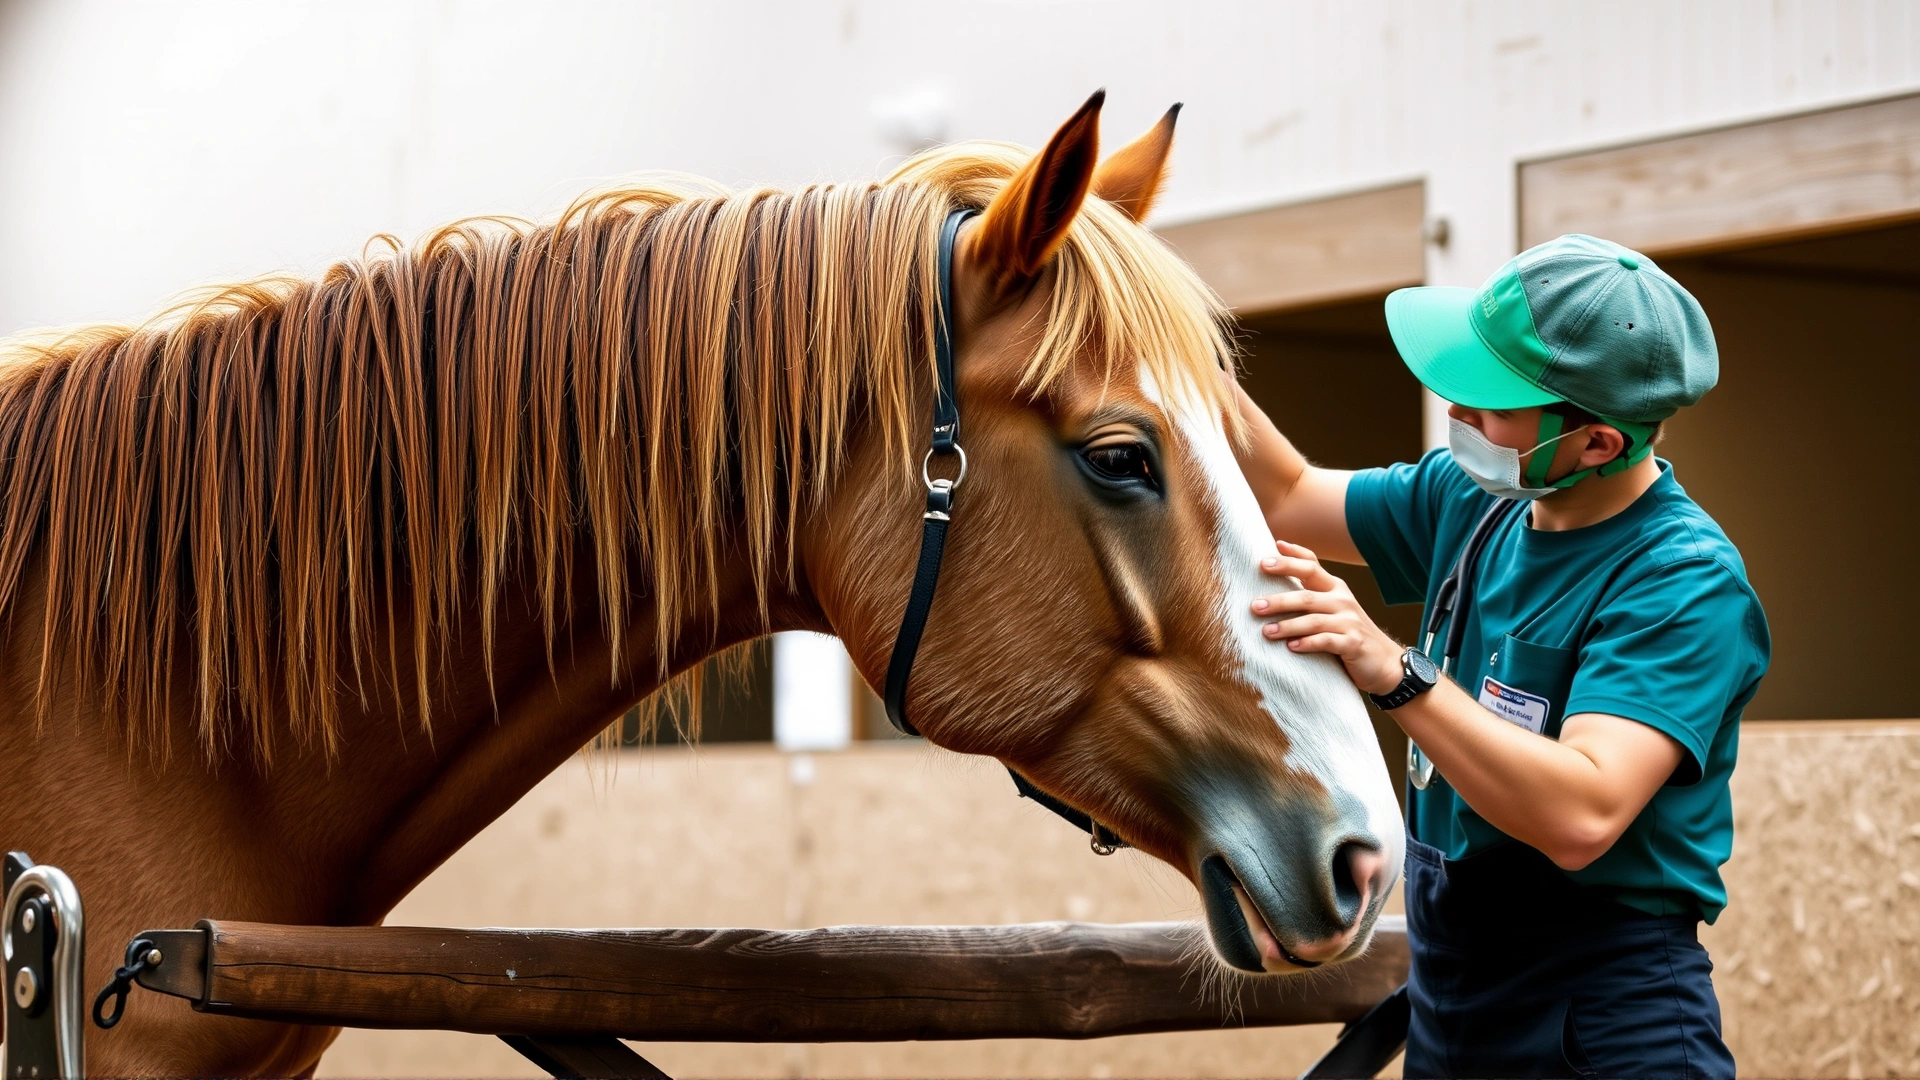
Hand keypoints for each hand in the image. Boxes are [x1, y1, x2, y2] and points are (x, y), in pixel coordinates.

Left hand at [1252, 540, 1405, 695]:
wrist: (1385, 663)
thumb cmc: (1348, 634)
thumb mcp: (1332, 610)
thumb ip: (1309, 598)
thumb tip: (1269, 590)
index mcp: (1334, 588)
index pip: (1311, 565)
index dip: (1290, 558)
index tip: (1264, 558)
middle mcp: (1342, 600)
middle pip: (1306, 595)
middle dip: (1279, 600)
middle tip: (1255, 605)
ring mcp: (1349, 621)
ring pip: (1313, 620)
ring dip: (1288, 626)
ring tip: (1266, 631)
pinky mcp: (1353, 643)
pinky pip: (1326, 641)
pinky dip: (1307, 643)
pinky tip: (1291, 647)